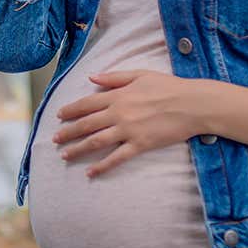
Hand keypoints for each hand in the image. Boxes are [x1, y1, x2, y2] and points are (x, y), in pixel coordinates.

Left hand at [51, 69, 202, 177]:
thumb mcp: (139, 74)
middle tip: (55, 140)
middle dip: (68, 132)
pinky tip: (90, 172)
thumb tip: (91, 77)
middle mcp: (118, 113)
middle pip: (86, 124)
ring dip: (77, 149)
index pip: (86, 104)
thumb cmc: (168, 86)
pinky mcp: (140, 145)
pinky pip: (116, 158)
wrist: (193, 104)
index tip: (59, 116)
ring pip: (96, 142)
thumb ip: (114, 77)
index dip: (70, 110)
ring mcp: (128, 130)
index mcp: (117, 95)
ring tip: (65, 155)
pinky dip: (102, 166)